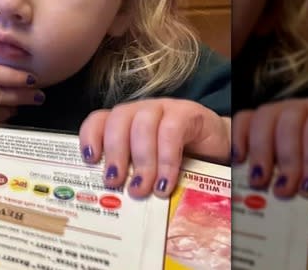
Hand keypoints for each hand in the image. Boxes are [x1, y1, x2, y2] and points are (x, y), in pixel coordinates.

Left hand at [79, 98, 229, 198]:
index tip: (90, 160)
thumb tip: (115, 199)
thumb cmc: (179, 160)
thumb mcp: (150, 168)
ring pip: (143, 125)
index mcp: (125, 122)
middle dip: (114, 154)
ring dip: (141, 161)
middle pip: (118, 121)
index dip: (90, 137)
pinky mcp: (187, 113)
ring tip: (142, 188)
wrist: (218, 148)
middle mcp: (140, 111)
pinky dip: (166, 160)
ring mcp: (163, 108)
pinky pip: (171, 132)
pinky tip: (165, 182)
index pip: (99, 120)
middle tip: (116, 183)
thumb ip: (133, 175)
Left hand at [232, 98, 307, 197]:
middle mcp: (286, 110)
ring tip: (285, 189)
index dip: (238, 138)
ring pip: (288, 126)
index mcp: (271, 120)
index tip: (237, 162)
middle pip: (263, 120)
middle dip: (259, 154)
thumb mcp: (294, 167)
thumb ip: (274, 174)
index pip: (245, 118)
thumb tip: (251, 199)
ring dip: (285, 160)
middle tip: (259, 184)